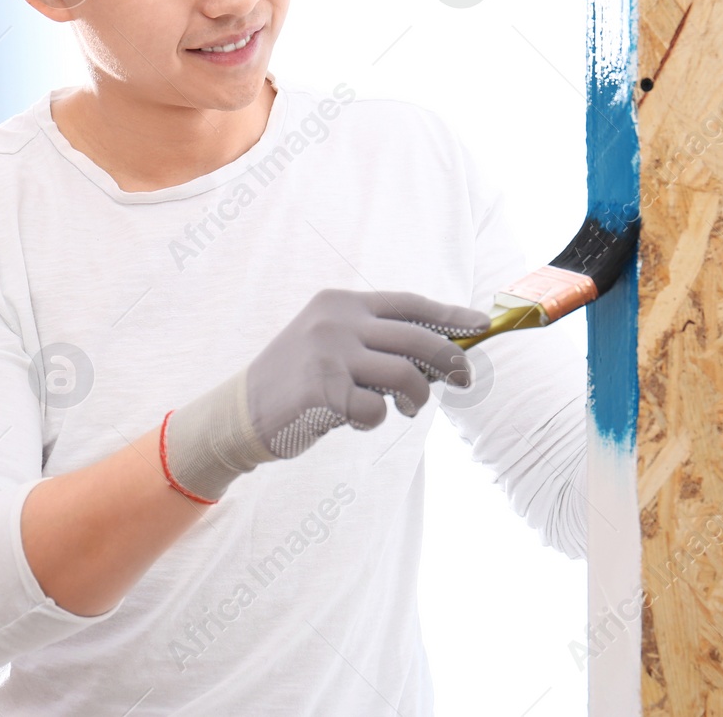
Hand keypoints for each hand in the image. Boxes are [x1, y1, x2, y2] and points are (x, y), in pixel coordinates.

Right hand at [161, 289, 488, 501]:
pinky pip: (376, 411)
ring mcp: (329, 354)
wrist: (240, 411)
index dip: (451, 315)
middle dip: (452, 361)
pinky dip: (374, 420)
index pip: (410, 304)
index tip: (482, 324)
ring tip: (408, 407)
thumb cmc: (298, 379)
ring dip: (417, 398)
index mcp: (341, 303)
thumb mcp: (330, 342)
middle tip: (464, 381)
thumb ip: (376, 340)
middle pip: (418, 338)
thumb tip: (443, 354)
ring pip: (406, 376)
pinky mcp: (323, 391)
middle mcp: (337, 321)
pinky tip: (353, 418)